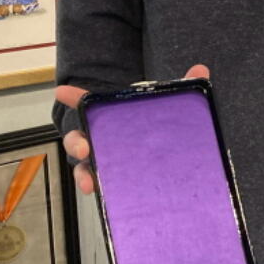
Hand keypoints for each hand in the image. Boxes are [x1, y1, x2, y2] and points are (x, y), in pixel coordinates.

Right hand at [54, 64, 209, 194]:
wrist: (178, 161)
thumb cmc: (165, 130)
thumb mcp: (174, 109)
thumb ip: (185, 89)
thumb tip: (201, 70)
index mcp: (115, 119)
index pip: (91, 105)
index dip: (76, 97)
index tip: (62, 91)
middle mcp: (105, 141)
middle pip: (80, 140)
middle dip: (76, 143)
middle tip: (86, 148)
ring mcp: (109, 163)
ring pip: (85, 167)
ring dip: (83, 173)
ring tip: (90, 181)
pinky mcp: (116, 183)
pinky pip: (101, 188)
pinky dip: (97, 190)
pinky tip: (98, 193)